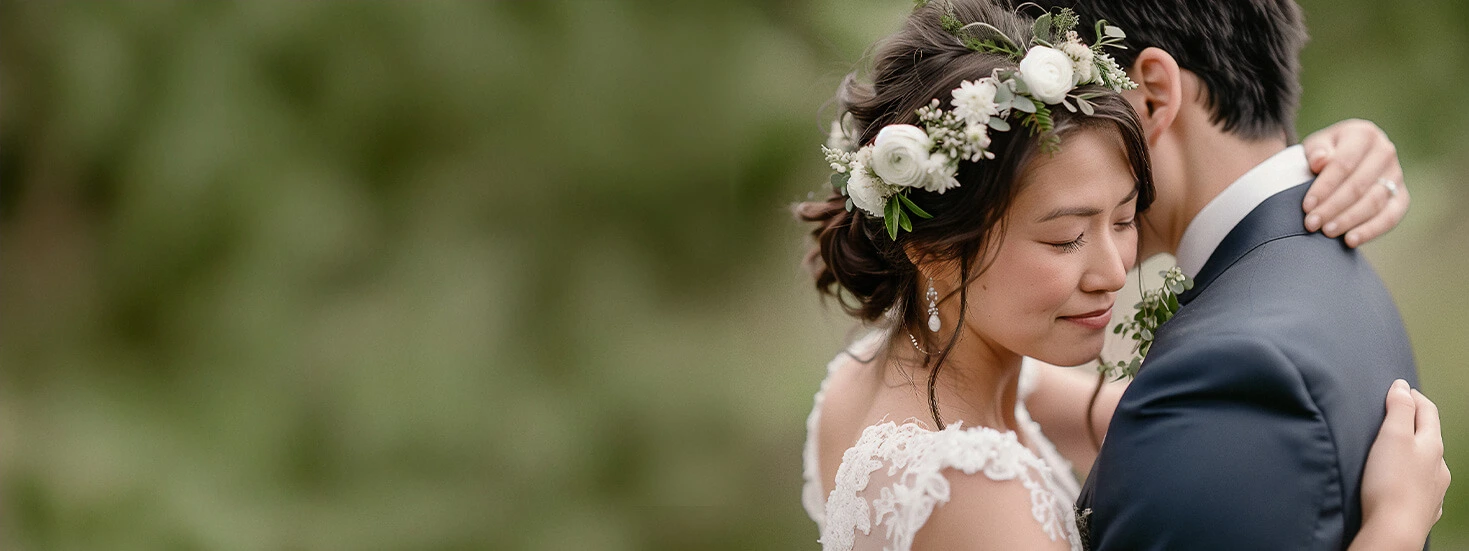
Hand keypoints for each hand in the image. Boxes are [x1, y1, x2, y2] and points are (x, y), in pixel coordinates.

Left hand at [1300, 119, 1409, 247]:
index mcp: (1363, 134)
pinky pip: (1390, 217)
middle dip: (1332, 207)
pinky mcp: (1401, 196)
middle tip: (1312, 224)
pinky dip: (1371, 230)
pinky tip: (1351, 240)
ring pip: (1374, 202)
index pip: (1343, 164)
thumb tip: (1320, 161)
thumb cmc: (1326, 152)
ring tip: (1327, 232)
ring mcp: (1396, 175)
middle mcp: (1385, 152)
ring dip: (1348, 220)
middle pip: (1358, 185)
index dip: (1324, 187)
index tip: (1306, 206)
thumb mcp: (1317, 146)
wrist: (1345, 157)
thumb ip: (1317, 152)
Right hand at [1359, 380, 1449, 547]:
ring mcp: (1434, 488)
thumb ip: (1399, 409)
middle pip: (1430, 436)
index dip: (1414, 396)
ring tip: (1397, 448)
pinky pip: (1423, 485)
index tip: (1401, 389)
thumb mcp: (1393, 436)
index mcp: (1432, 444)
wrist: (1394, 529)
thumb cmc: (1391, 483)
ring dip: (1415, 450)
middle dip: (1415, 422)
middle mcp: (1439, 466)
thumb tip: (1403, 387)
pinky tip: (1404, 479)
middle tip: (1398, 413)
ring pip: (1428, 462)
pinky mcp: (1424, 507)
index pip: (1428, 411)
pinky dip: (1414, 475)